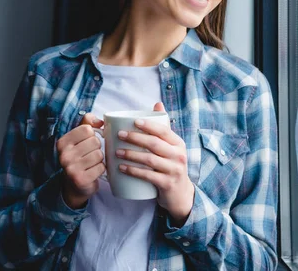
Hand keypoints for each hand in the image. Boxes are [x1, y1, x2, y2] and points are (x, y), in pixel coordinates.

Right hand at [56, 113, 104, 208]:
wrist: (74, 185)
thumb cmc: (79, 157)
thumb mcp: (79, 138)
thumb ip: (88, 123)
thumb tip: (100, 121)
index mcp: (63, 142)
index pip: (87, 129)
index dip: (92, 135)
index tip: (87, 143)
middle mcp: (64, 155)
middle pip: (95, 141)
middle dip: (97, 148)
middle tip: (90, 155)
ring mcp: (71, 168)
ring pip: (99, 154)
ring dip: (99, 159)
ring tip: (91, 163)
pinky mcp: (80, 179)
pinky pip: (101, 167)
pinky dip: (101, 169)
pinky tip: (93, 172)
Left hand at [116, 102, 193, 225]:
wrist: (180, 194)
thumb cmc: (170, 166)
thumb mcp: (171, 147)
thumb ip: (163, 128)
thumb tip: (157, 103)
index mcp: (178, 143)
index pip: (163, 130)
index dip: (148, 125)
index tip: (134, 122)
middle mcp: (178, 155)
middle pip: (154, 143)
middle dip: (135, 138)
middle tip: (119, 135)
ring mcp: (174, 170)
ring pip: (150, 159)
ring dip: (131, 154)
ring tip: (116, 151)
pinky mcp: (167, 184)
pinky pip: (148, 176)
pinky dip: (133, 171)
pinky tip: (121, 168)